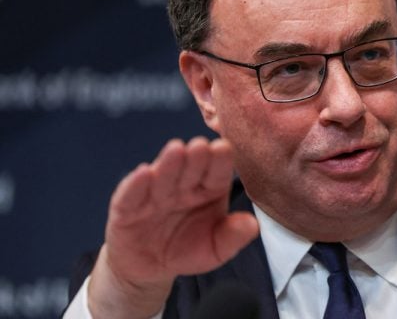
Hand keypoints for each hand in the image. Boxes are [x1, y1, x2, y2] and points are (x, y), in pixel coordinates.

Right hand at [87, 137, 259, 318]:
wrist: (150, 269)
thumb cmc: (188, 250)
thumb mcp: (215, 249)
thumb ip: (233, 237)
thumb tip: (252, 225)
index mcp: (208, 190)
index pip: (217, 173)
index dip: (220, 161)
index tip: (224, 148)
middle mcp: (182, 186)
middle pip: (190, 169)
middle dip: (196, 157)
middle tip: (200, 145)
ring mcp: (154, 195)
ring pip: (162, 177)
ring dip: (169, 164)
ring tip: (176, 150)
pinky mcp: (126, 208)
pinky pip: (130, 195)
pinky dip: (135, 185)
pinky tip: (144, 173)